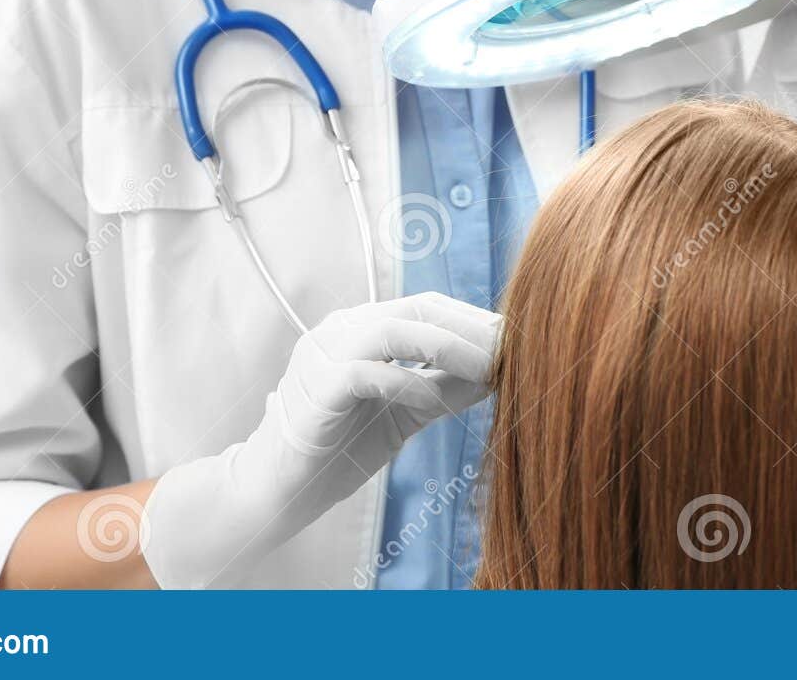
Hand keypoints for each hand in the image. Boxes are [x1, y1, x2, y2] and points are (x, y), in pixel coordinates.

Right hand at [143, 291, 500, 587]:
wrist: (278, 488)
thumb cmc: (340, 448)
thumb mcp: (406, 413)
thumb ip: (444, 388)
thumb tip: (498, 373)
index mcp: (364, 327)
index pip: (429, 307)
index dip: (475, 321)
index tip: (518, 341)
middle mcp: (343, 328)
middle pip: (419, 309)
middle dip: (471, 328)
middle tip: (515, 349)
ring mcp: (325, 352)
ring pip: (395, 330)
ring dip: (449, 347)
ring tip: (487, 370)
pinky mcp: (315, 385)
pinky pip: (367, 373)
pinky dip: (406, 385)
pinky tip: (434, 404)